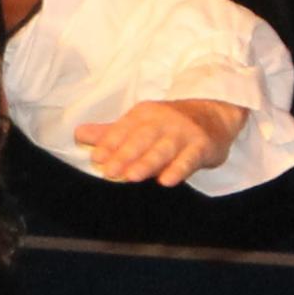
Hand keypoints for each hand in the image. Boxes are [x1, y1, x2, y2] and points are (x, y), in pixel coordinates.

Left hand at [70, 97, 243, 186]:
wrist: (214, 116)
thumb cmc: (169, 125)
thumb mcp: (140, 125)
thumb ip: (110, 133)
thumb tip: (78, 134)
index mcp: (144, 114)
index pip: (124, 129)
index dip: (111, 143)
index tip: (98, 157)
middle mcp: (164, 120)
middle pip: (142, 138)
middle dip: (125, 154)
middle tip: (110, 171)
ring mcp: (183, 133)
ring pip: (163, 149)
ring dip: (148, 162)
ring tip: (132, 176)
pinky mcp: (201, 146)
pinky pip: (189, 159)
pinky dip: (179, 169)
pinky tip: (167, 180)